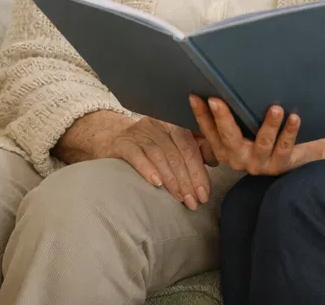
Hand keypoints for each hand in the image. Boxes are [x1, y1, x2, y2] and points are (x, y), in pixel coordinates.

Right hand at [69, 112, 209, 208]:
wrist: (110, 142)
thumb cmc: (148, 148)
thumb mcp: (170, 146)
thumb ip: (192, 150)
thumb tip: (214, 160)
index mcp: (172, 123)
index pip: (190, 146)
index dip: (199, 171)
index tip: (204, 193)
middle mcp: (156, 124)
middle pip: (176, 152)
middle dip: (188, 180)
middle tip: (194, 201)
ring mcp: (138, 132)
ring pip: (160, 155)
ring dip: (172, 180)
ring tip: (180, 198)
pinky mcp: (122, 143)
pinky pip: (136, 154)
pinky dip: (148, 168)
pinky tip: (156, 183)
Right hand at [189, 96, 319, 175]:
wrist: (294, 156)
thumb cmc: (262, 135)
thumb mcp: (243, 128)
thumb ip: (231, 115)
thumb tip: (216, 86)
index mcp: (224, 149)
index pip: (209, 130)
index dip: (200, 114)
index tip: (194, 96)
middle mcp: (238, 158)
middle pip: (229, 138)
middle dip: (223, 119)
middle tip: (217, 101)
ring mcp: (258, 163)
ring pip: (262, 143)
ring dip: (269, 125)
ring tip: (276, 109)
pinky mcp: (279, 166)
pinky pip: (284, 148)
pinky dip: (289, 132)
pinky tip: (294, 118)